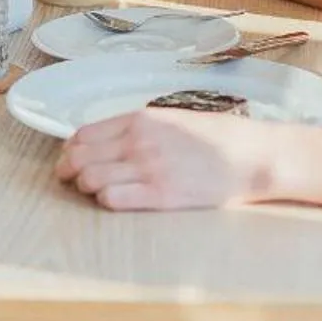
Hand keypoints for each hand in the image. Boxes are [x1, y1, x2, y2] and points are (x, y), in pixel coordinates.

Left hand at [57, 106, 273, 211]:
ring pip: (91, 178)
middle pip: (80, 157)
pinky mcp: (162, 195)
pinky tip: (114, 200)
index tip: (69, 160)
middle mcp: (138, 141)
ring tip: (95, 192)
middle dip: (70, 171)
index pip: (83, 135)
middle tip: (72, 181)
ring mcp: (148, 168)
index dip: (69, 151)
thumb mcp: (171, 120)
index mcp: (140, 119)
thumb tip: (105, 142)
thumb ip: (138, 129)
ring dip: (86, 187)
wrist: (252, 155)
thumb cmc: (216, 138)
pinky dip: (105, 200)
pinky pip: (114, 198)